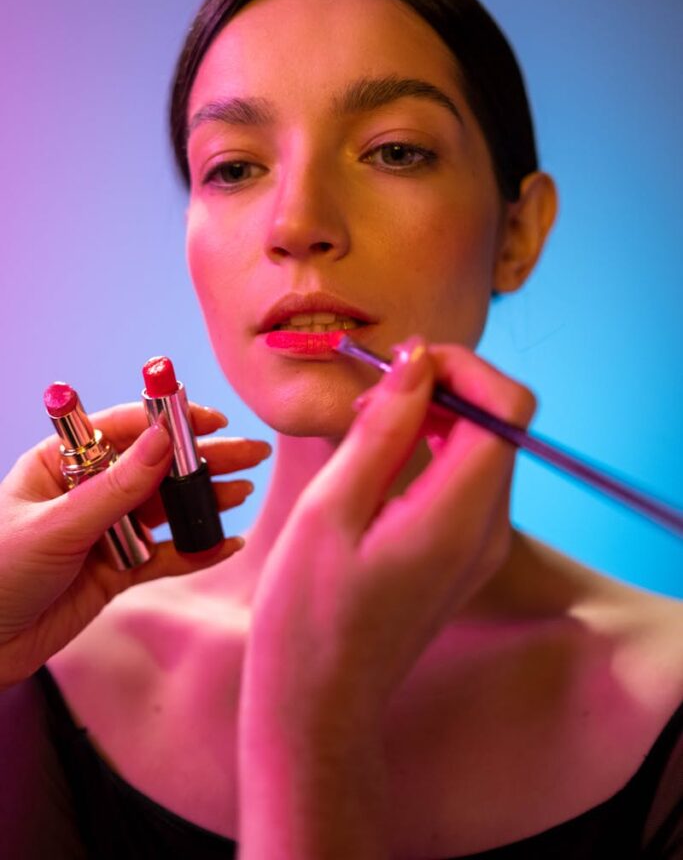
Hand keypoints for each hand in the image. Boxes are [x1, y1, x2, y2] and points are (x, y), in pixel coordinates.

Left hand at [0, 402, 270, 687]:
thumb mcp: (57, 527)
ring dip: (204, 500)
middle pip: (154, 467)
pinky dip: (196, 550)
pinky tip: (227, 543)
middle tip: (250, 453)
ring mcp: (105, 531)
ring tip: (243, 491)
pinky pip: (166, 555)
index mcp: (60, 465)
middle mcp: (86, 492)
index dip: (168, 422)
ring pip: (166, 508)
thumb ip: (116, 488)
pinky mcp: (118, 570)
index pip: (123, 431)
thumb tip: (165, 439)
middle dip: (201, 460)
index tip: (211, 419)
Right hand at [243, 337, 535, 731]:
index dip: (465, 367)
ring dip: (434, 417)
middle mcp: (488, 529)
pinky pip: (467, 478)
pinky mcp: (466, 553)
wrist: (320, 700)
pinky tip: (379, 463)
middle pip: (499, 421)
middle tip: (372, 398)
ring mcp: (482, 545)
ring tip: (367, 430)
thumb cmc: (308, 611)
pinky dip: (433, 451)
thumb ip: (382, 429)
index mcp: (458, 516)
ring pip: (484, 445)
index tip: (405, 363)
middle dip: (443, 388)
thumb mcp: (330, 508)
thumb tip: (418, 361)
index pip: (507, 407)